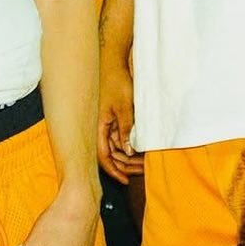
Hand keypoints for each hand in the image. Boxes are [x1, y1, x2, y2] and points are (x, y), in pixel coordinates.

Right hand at [97, 59, 141, 182]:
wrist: (114, 65)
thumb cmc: (117, 83)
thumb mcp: (124, 107)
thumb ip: (125, 128)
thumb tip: (128, 151)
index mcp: (99, 128)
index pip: (104, 157)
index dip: (114, 170)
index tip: (125, 180)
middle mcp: (102, 129)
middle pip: (112, 155)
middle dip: (126, 165)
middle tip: (143, 171)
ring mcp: (108, 125)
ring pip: (117, 148)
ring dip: (129, 156)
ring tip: (145, 162)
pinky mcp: (114, 119)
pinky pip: (121, 137)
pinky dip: (130, 145)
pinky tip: (142, 148)